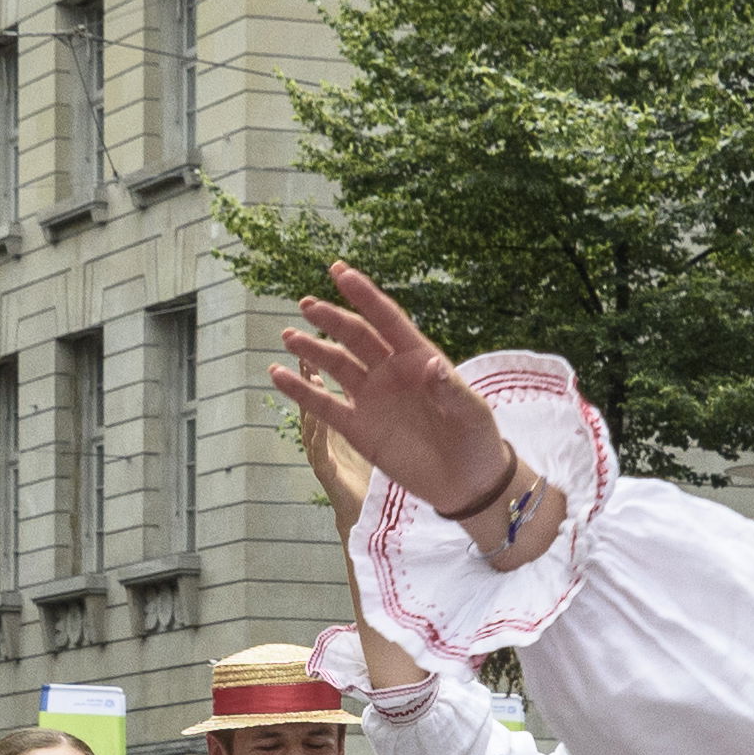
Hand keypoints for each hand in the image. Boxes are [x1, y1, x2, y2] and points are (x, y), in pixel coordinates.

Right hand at [266, 266, 519, 529]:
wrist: (465, 483)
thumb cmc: (475, 440)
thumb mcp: (471, 413)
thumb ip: (450, 390)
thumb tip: (433, 366)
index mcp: (417, 358)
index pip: (387, 319)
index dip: (364, 295)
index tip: (340, 271)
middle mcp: (390, 372)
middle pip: (355, 337)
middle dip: (331, 319)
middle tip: (308, 304)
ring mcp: (371, 398)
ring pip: (336, 365)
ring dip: (312, 349)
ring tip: (289, 335)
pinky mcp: (358, 427)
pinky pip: (324, 405)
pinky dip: (301, 390)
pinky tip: (278, 374)